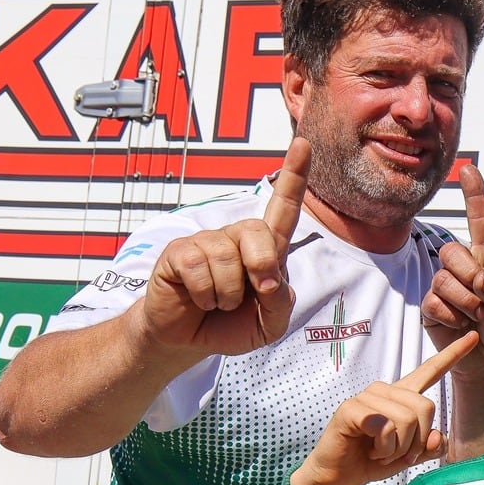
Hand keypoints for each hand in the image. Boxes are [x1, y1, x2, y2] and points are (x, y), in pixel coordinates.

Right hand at [138, 138, 305, 358]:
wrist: (188, 340)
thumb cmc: (231, 326)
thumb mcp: (270, 323)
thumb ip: (281, 302)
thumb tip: (271, 278)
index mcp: (265, 250)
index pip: (283, 209)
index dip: (294, 177)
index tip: (304, 144)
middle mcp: (237, 237)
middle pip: (258, 232)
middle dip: (261, 267)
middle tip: (250, 295)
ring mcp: (206, 241)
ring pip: (228, 258)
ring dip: (228, 294)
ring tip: (218, 302)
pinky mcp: (179, 251)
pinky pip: (199, 268)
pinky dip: (205, 295)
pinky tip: (199, 299)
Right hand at [291, 332, 479, 484]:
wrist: (339, 476)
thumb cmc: (373, 461)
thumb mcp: (410, 456)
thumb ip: (429, 447)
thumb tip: (438, 436)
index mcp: (403, 397)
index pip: (431, 371)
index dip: (453, 355)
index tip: (474, 337)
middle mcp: (386, 391)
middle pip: (426, 407)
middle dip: (416, 441)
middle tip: (396, 453)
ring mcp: (368, 397)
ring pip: (406, 420)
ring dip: (397, 449)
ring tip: (379, 452)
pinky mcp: (352, 409)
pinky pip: (384, 428)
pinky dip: (382, 449)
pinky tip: (368, 450)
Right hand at [420, 164, 483, 379]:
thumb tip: (480, 283)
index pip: (480, 223)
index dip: (474, 197)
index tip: (469, 169)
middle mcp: (462, 268)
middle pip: (452, 252)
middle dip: (471, 277)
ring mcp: (443, 286)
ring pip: (444, 279)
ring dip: (466, 302)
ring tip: (477, 317)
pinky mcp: (430, 307)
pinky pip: (435, 302)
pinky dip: (453, 317)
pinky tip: (462, 326)